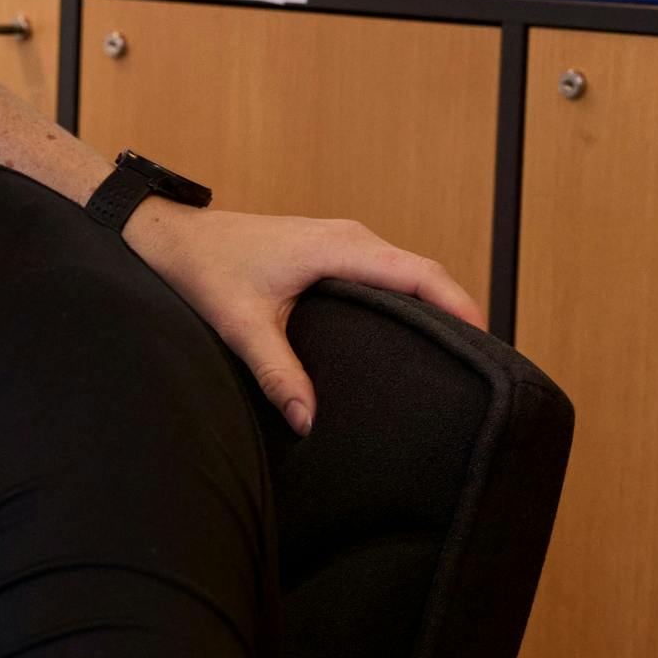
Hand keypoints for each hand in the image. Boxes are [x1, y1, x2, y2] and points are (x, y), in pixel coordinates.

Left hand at [123, 200, 485, 433]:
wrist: (169, 235)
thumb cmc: (204, 269)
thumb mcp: (240, 325)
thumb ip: (277, 372)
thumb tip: (309, 422)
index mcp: (339, 247)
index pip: (419, 274)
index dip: (458, 306)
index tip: (488, 345)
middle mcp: (350, 238)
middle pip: (423, 274)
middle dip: (457, 312)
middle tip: (483, 365)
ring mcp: (342, 241)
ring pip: (406, 272)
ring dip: (434, 305)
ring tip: (458, 355)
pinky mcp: (332, 251)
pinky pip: (385, 273)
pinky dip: (408, 299)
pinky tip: (411, 335)